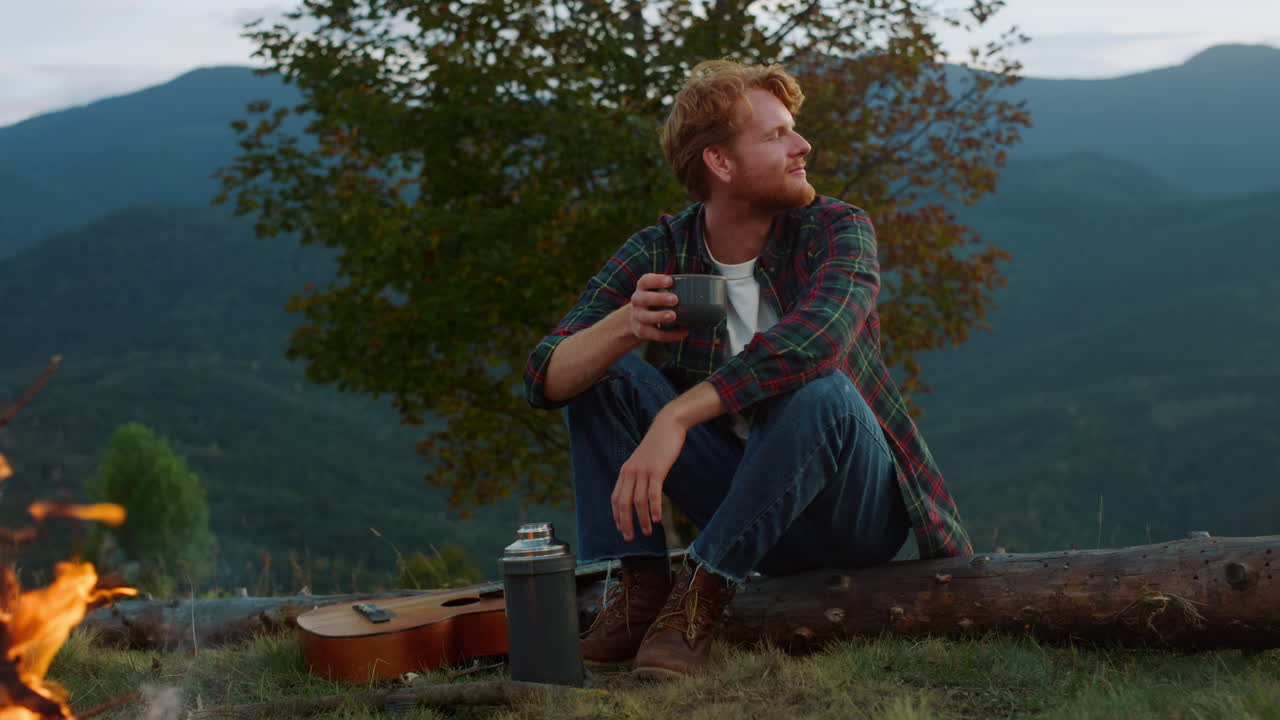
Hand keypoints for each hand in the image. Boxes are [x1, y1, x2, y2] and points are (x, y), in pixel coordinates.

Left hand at [613, 413, 686, 541]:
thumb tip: (640, 493)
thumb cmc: (658, 445)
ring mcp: (643, 471)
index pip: (615, 498)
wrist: (667, 426)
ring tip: (647, 532)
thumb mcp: (643, 461)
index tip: (621, 529)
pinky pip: (653, 494)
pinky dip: (654, 508)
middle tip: (630, 537)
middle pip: (623, 503)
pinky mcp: (656, 470)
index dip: (617, 516)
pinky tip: (657, 519)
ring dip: (642, 519)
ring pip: (638, 501)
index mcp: (625, 471)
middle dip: (625, 523)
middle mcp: (630, 472)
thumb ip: (638, 475)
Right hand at [629, 273, 690, 342]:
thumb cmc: (654, 301)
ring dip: (660, 316)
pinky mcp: (642, 331)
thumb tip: (702, 290)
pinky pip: (655, 334)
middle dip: (659, 299)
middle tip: (675, 299)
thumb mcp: (656, 291)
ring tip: (674, 316)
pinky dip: (670, 334)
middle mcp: (637, 301)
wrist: (636, 319)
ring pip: (647, 317)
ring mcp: (638, 316)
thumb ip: (672, 289)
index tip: (670, 281)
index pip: (646, 281)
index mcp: (643, 288)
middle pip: (644, 299)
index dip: (656, 280)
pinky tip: (683, 332)